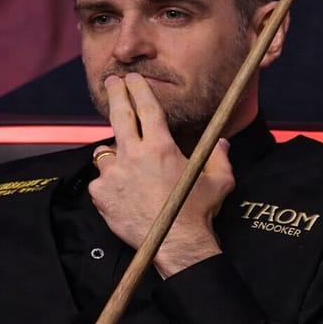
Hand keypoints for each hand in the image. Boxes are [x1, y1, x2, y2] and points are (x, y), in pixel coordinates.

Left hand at [87, 74, 234, 276]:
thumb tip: (222, 142)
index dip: (139, 89)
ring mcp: (114, 174)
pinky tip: (121, 192)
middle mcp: (134, 155)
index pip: (147, 107)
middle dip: (116, 94)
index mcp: (161, 147)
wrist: (175, 244)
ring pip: (105, 151)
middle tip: (112, 82)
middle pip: (119, 116)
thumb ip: (219, 156)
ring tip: (122, 161)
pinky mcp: (101, 193)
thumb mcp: (219, 181)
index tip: (132, 78)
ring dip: (113, 152)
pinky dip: (108, 182)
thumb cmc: (197, 213)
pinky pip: (100, 179)